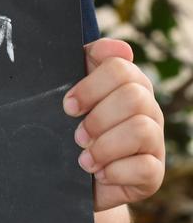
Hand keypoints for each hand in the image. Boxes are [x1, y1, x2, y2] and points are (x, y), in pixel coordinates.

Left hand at [63, 38, 164, 212]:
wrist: (76, 175)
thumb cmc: (74, 126)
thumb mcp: (73, 92)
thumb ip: (87, 61)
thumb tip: (118, 46)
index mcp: (128, 83)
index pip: (120, 67)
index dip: (91, 86)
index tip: (68, 105)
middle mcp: (147, 108)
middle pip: (134, 97)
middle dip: (98, 118)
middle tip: (77, 135)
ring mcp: (154, 141)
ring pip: (141, 130)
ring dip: (105, 146)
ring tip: (85, 159)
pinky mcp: (154, 173)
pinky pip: (145, 167)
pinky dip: (116, 172)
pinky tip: (101, 174)